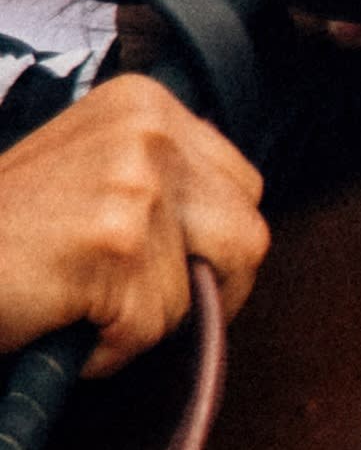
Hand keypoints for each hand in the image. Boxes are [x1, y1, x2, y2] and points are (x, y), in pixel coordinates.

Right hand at [0, 75, 263, 368]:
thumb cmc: (11, 229)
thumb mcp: (95, 172)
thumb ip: (169, 181)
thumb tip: (238, 226)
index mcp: (147, 102)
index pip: (245, 189)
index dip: (217, 245)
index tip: (172, 267)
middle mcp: (147, 130)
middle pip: (247, 238)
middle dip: (206, 287)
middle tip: (135, 300)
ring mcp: (133, 183)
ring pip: (203, 291)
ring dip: (146, 319)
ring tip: (79, 296)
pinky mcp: (114, 241)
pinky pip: (151, 328)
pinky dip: (108, 347)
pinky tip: (58, 314)